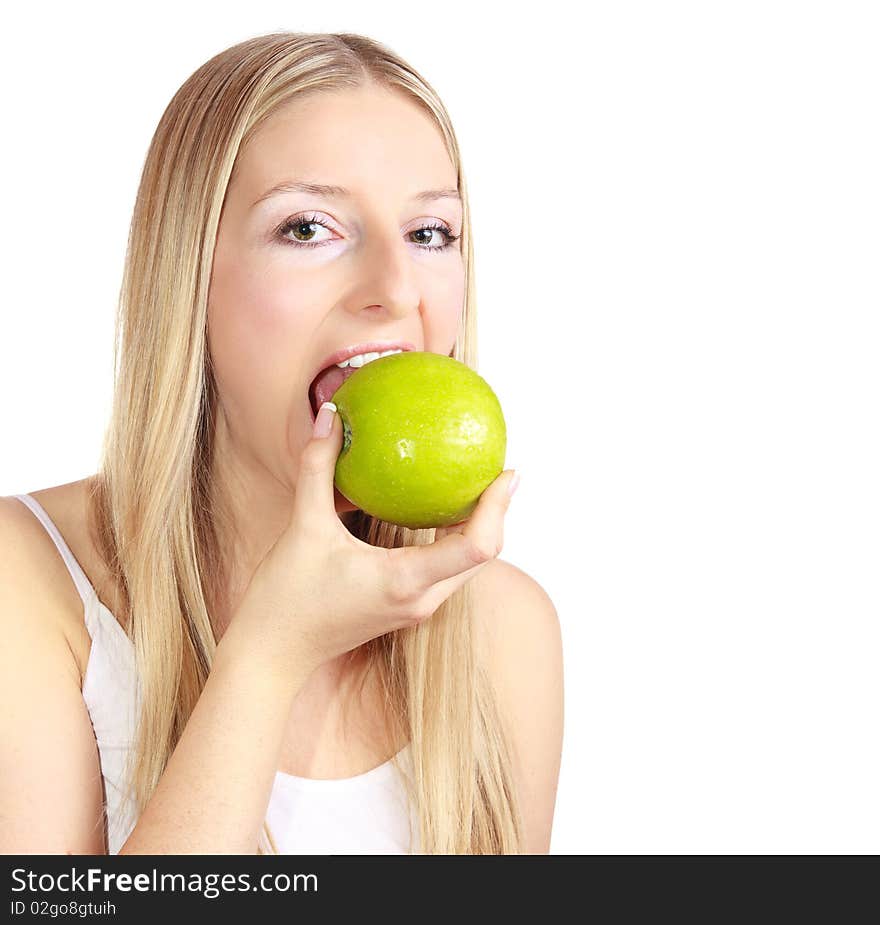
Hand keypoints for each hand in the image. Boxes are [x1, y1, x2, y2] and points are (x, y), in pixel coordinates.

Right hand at [221, 403, 517, 680]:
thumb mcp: (303, 524)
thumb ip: (318, 466)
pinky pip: (444, 572)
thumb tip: (330, 414)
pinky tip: (435, 512)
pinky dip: (451, 542)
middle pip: (482, 555)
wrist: (273, 652)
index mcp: (405, 580)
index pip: (476, 545)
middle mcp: (421, 599)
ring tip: (473, 485)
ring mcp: (416, 609)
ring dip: (476, 528)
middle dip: (495, 513)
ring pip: (466, 566)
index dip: (498, 508)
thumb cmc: (285, 596)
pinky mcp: (405, 609)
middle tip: (497, 468)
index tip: (509, 473)